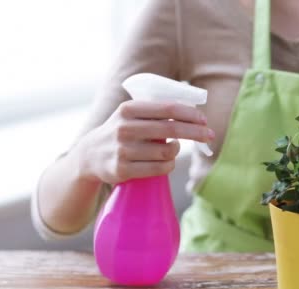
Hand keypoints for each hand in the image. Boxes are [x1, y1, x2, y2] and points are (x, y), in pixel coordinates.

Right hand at [75, 100, 213, 183]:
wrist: (89, 156)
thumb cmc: (120, 131)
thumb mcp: (130, 114)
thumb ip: (155, 111)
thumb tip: (193, 110)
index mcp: (128, 109)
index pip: (168, 109)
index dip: (190, 114)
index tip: (204, 119)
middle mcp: (124, 128)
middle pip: (172, 130)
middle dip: (196, 132)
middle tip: (209, 135)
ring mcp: (123, 150)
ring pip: (168, 152)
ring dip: (178, 151)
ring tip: (175, 148)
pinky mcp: (123, 170)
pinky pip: (160, 168)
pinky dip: (169, 165)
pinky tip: (167, 161)